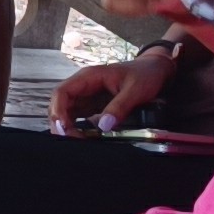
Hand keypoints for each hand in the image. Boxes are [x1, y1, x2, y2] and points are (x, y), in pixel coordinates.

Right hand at [56, 48, 177, 136]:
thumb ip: (119, 106)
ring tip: (74, 143)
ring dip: (66, 127)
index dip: (58, 111)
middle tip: (69, 141)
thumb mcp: (135, 90)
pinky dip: (76, 128)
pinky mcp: (93, 105)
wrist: (155, 70)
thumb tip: (103, 126)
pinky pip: (78, 117)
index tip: (65, 129)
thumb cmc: (145, 75)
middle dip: (60, 123)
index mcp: (89, 77)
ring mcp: (87, 96)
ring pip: (66, 112)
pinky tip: (81, 139)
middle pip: (59, 104)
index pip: (61, 92)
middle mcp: (83, 86)